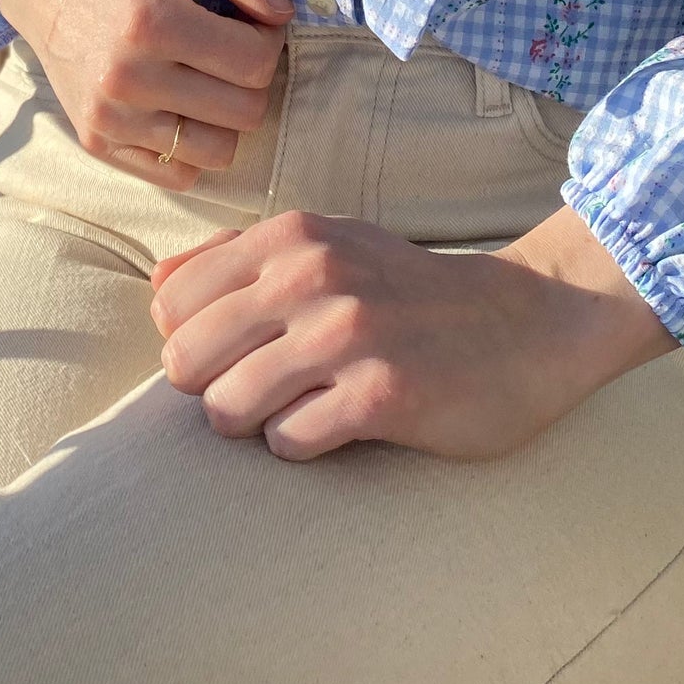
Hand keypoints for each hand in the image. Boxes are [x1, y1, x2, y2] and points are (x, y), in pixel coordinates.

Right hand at [0, 0, 294, 187]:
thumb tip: (283, 14)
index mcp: (149, 20)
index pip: (256, 63)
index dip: (268, 37)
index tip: (246, 17)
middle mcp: (126, 78)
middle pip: (246, 112)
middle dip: (251, 77)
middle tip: (227, 44)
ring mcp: (108, 119)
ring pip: (219, 151)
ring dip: (225, 115)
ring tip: (203, 74)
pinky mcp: (97, 144)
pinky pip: (180, 174)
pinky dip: (191, 143)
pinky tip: (178, 101)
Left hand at [147, 202, 677, 460]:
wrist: (528, 322)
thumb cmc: (410, 292)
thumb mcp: (327, 246)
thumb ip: (238, 259)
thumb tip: (155, 288)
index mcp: (291, 236)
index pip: (170, 302)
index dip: (191, 340)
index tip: (236, 352)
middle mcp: (311, 275)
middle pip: (185, 360)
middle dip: (210, 390)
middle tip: (262, 392)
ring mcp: (347, 335)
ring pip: (225, 408)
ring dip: (252, 425)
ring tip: (296, 411)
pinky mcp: (382, 395)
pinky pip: (287, 444)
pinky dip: (300, 447)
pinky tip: (337, 427)